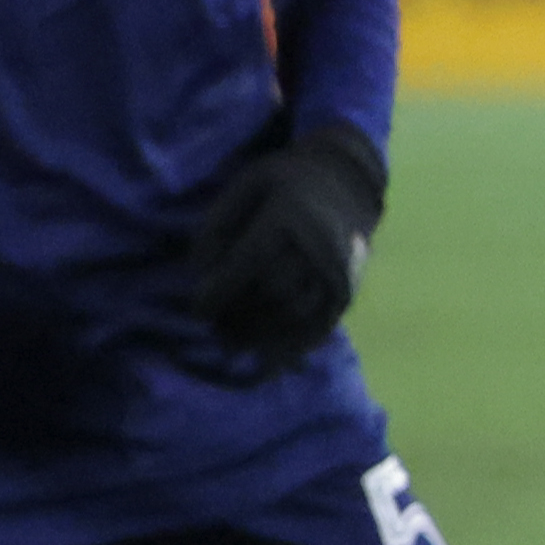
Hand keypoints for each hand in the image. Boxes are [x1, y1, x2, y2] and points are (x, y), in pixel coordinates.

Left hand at [190, 120, 386, 365]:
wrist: (346, 182)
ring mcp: (337, 271)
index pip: (247, 264)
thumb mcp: (244, 187)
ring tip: (235, 344)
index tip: (197, 311)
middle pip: (271, 294)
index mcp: (288, 215)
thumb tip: (200, 273)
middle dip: (238, 318)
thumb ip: (218, 227)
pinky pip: (321, 326)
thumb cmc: (284, 182)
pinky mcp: (348, 290)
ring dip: (261, 336)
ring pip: (295, 314)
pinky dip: (294, 347)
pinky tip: (270, 362)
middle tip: (214, 330)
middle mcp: (318, 246)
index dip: (218, 293)